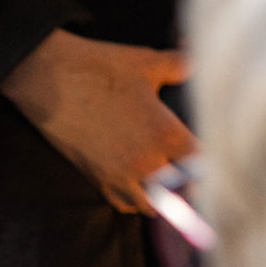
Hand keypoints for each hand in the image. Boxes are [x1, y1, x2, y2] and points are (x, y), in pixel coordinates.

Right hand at [0, 28, 196, 214]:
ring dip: (163, 198)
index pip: (201, 163)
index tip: (214, 162)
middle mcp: (146, 162)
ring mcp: (120, 175)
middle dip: (190, 186)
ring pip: (153, 205)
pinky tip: (140, 188)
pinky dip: (136, 200)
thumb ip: (179, 65)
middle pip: (181, 192)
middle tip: (196, 179)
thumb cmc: (100, 69)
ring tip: (169, 188)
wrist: (51, 82)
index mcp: (165, 134)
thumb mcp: (147, 62)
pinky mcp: (98, 180)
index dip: (210, 164)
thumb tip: (196, 61)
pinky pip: (124, 203)